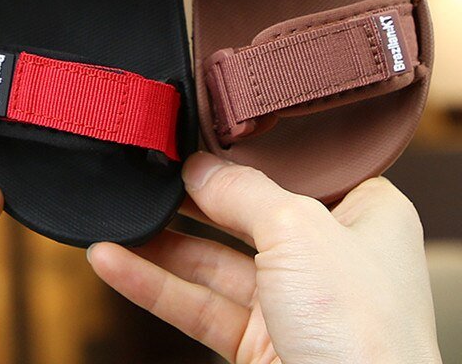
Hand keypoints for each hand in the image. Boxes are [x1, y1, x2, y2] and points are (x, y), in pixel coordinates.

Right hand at [88, 152, 440, 363]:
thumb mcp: (298, 229)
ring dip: (160, 245)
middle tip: (148, 174)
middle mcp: (328, 255)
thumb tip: (197, 166)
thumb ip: (241, 191)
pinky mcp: (259, 342)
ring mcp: (291, 300)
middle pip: (244, 212)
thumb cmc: (363, 331)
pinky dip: (154, 286)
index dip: (244, 152)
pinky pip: (198, 305)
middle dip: (191, 198)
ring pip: (213, 261)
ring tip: (117, 220)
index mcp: (363, 214)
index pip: (294, 167)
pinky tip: (114, 262)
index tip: (195, 135)